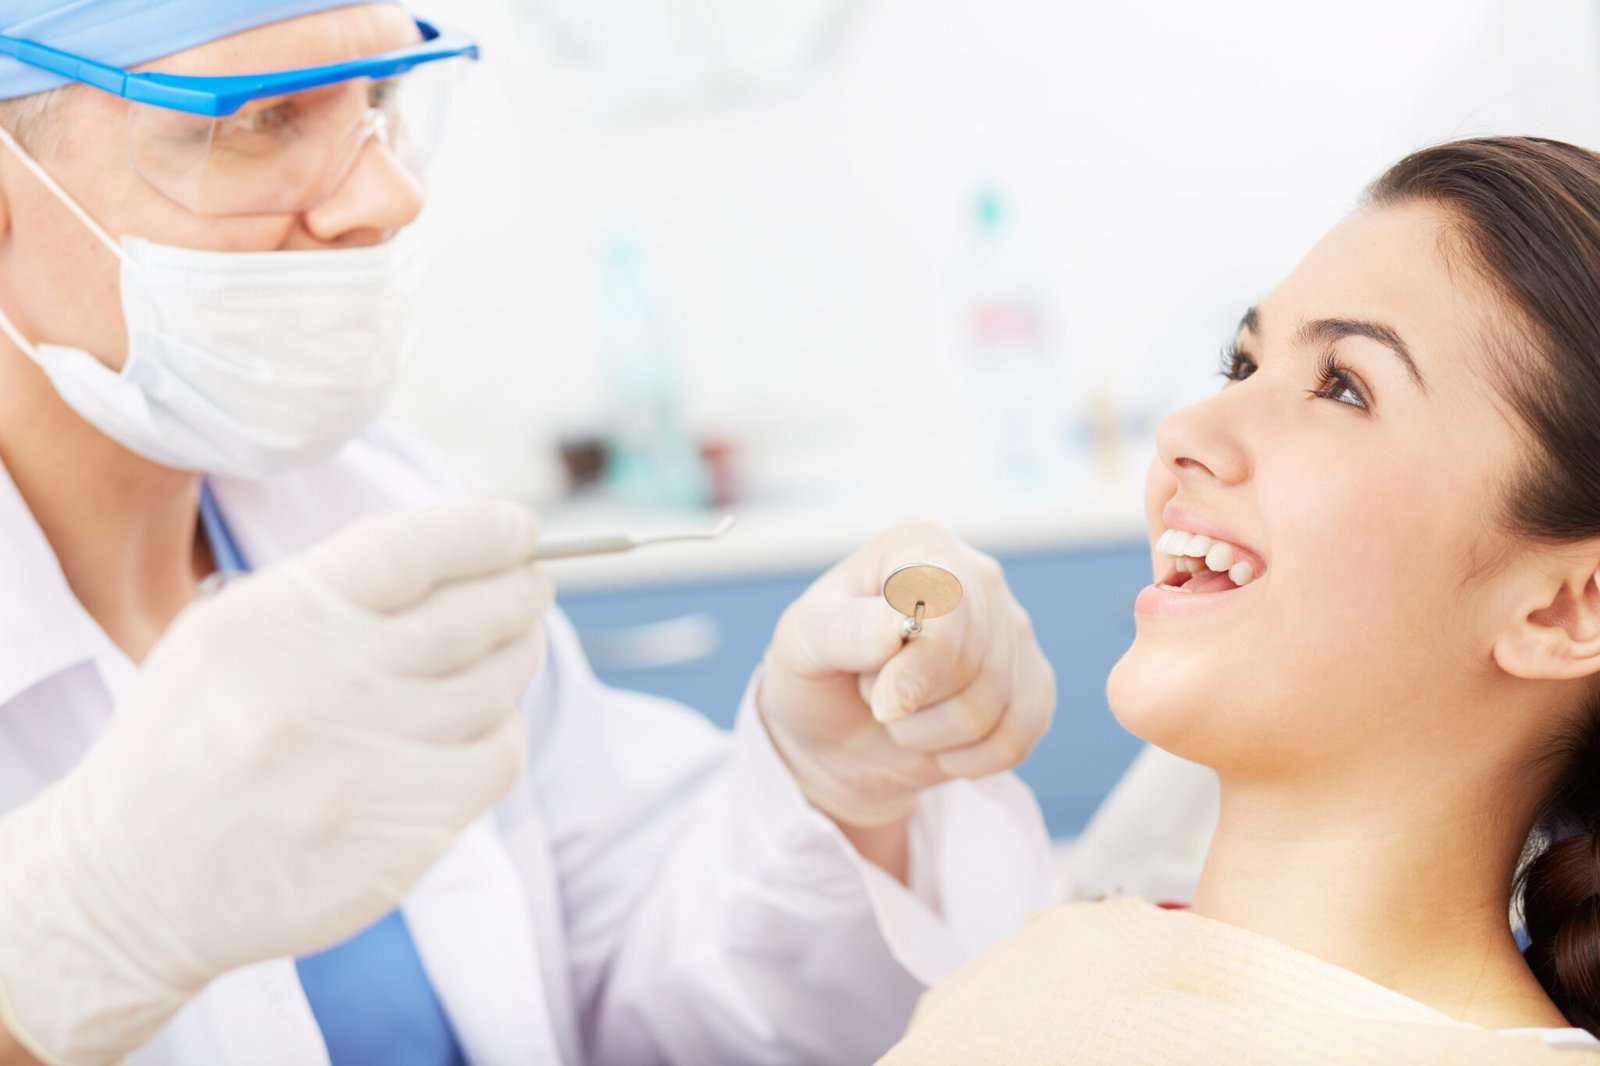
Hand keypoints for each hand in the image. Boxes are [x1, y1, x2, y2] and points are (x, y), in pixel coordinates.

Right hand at [0, 500, 551, 1065]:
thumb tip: (464, 553)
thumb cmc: (194, 742)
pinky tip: (483, 725)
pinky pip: (496, 757)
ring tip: (511, 648)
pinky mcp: (403, 828)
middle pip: (477, 614)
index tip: (519, 530)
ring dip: (517, 657)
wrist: (131, 882)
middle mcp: (328, 680)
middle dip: (520, 592)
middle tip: (529, 588)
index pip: (419, 547)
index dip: (488, 532)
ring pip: (496, 685)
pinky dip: (503, 732)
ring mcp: (369, 759)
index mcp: (282, 616)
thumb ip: (337, 589)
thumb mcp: (230, 633)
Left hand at [758, 523, 1055, 829]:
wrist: (838, 738)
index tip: (885, 705)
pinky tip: (938, 743)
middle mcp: (978, 575)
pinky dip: (971, 759)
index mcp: (920, 545)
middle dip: (914, 705)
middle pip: (976, 662)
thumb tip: (898, 628)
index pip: (951, 604)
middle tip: (876, 696)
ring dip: (933, 736)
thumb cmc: (816, 675)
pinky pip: (1021, 734)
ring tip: (901, 714)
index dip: (922, 667)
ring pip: (996, 707)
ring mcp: (1012, 627)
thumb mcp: (799, 645)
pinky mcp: (1033, 680)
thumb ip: (841, 630)